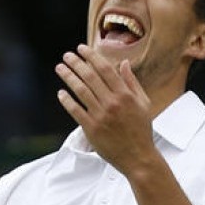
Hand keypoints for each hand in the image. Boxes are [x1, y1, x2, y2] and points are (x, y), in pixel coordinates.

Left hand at [55, 45, 155, 174]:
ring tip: (60, 68)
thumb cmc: (141, 130)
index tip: (82, 48)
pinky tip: (61, 93)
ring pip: (80, 91)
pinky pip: (75, 111)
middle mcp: (112, 103)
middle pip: (90, 76)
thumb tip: (123, 63)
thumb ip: (132, 82)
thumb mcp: (143, 103)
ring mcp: (100, 115)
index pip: (105, 69)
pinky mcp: (91, 129)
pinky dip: (67, 100)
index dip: (91, 56)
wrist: (138, 157)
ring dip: (68, 77)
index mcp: (125, 94)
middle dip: (76, 63)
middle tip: (66, 55)